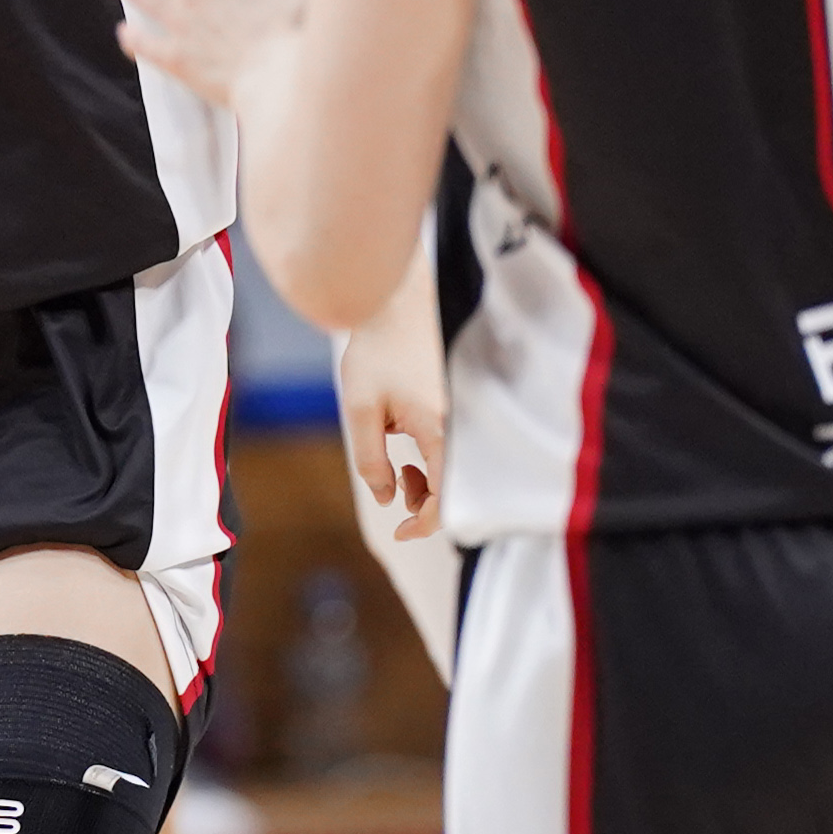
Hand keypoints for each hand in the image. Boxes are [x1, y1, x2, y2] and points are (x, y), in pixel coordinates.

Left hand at [337, 314, 448, 540]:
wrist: (397, 300)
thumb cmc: (378, 351)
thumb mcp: (362, 409)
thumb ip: (371, 459)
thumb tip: (387, 498)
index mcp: (443, 429)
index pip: (447, 497)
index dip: (424, 524)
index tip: (399, 533)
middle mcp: (467, 423)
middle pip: (458, 486)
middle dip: (425, 499)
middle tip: (394, 482)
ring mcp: (470, 411)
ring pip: (459, 466)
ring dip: (430, 477)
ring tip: (397, 461)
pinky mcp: (467, 401)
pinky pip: (459, 444)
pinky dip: (436, 455)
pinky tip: (409, 439)